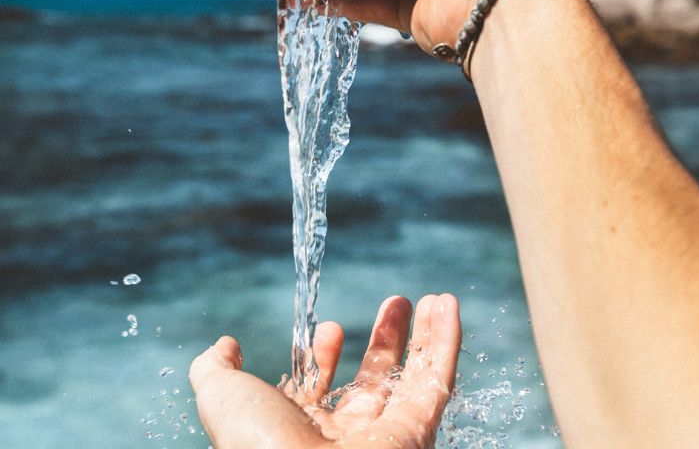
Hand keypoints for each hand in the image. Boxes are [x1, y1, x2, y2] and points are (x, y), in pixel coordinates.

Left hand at [189, 294, 461, 448]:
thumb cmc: (258, 446)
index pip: (320, 390)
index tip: (331, 326)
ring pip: (412, 378)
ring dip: (424, 336)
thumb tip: (225, 345)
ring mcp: (384, 438)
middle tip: (396, 303)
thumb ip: (216, 370)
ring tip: (434, 299)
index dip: (324, 355)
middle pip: (373, 381)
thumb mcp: (223, 398)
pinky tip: (447, 305)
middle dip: (384, 340)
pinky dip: (446, 341)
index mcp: (300, 433)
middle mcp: (345, 438)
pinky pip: (438, 380)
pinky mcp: (418, 434)